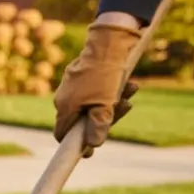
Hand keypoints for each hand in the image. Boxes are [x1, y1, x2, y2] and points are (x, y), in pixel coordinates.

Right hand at [53, 17, 142, 156]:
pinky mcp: (77, 77)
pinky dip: (107, 91)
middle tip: (126, 107)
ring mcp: (69, 87)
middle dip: (104, 118)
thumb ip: (99, 127)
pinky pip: (91, 91)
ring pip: (89, 104)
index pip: (61, 134)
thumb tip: (93, 146)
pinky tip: (126, 84)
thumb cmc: (105, 76)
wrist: (107, 43)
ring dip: (111, 101)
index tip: (88, 150)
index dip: (75, 143)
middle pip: (80, 120)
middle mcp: (62, 99)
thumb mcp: (106, 105)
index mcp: (65, 108)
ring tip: (132, 90)